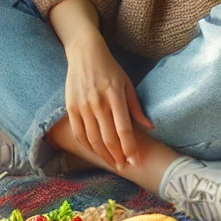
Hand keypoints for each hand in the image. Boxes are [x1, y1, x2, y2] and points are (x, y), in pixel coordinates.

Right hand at [63, 31, 152, 169]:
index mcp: (114, 96)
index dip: (130, 147)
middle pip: (108, 138)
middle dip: (118, 156)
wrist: (84, 54)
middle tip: (125, 167)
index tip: (136, 161)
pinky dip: (87, 146)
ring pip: (93, 139)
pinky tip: (95, 152)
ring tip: (113, 163)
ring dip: (103, 155)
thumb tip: (150, 127)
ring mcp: (82, 106)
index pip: (123, 128)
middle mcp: (98, 102)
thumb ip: (136, 107)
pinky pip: (79, 133)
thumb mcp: (127, 83)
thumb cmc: (110, 68)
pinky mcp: (71, 107)